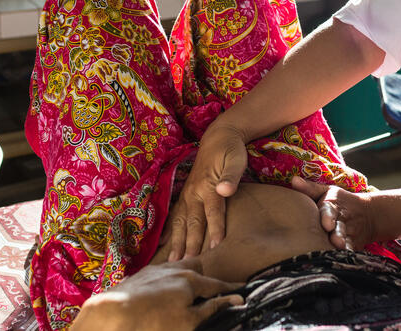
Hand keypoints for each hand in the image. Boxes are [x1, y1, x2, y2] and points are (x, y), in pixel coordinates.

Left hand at [72, 259, 243, 330]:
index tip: (242, 291)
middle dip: (208, 278)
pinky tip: (166, 289)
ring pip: (178, 269)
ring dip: (188, 277)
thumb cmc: (152, 322)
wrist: (110, 316)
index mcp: (191, 280)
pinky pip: (162, 274)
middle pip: (198, 269)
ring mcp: (155, 270)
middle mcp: (175, 269)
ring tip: (191, 287)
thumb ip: (212, 308)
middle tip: (216, 288)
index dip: (231, 289)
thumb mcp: (188, 322)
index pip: (217, 284)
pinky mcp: (139, 276)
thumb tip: (236, 300)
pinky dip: (171, 280)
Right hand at [165, 123, 248, 259]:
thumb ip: (231, 176)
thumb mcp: (236, 159)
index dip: (216, 230)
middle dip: (191, 243)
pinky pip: (175, 215)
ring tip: (174, 260)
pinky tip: (164, 243)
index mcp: (208, 185)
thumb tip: (225, 190)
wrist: (219, 136)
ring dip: (177, 241)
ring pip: (181, 221)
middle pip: (193, 221)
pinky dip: (170, 229)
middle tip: (188, 264)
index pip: (213, 211)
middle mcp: (194, 192)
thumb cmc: (230, 150)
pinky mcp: (186, 194)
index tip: (216, 247)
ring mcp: (188, 194)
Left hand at [290, 176, 374, 250]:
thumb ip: (310, 188)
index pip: (329, 211)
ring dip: (343, 246)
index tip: (327, 225)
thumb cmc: (339, 202)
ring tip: (340, 251)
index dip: (328, 218)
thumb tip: (293, 180)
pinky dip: (348, 255)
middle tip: (335, 241)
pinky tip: (343, 260)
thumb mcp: (326, 191)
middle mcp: (341, 221)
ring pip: (346, 241)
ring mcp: (348, 234)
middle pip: (340, 228)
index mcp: (332, 206)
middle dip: (338, 235)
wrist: (368, 214)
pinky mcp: (353, 245)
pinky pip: (351, 250)